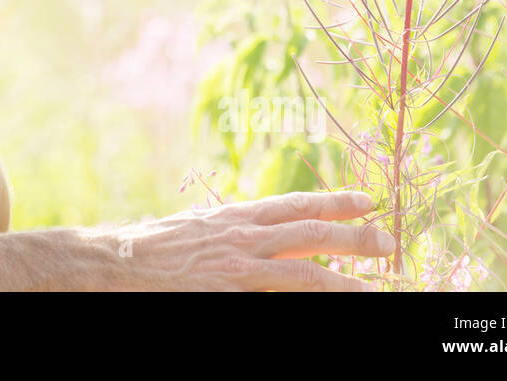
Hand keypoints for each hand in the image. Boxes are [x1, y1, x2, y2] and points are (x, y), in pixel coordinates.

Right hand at [96, 190, 391, 290]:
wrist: (116, 261)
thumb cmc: (151, 248)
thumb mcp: (196, 228)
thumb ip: (229, 229)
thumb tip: (256, 231)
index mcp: (235, 217)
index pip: (296, 205)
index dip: (334, 202)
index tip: (367, 201)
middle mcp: (242, 236)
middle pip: (311, 232)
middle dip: (354, 236)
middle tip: (390, 240)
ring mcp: (237, 265)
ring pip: (304, 270)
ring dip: (344, 279)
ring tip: (377, 287)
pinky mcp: (229, 290)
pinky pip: (278, 296)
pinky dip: (306, 300)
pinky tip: (327, 306)